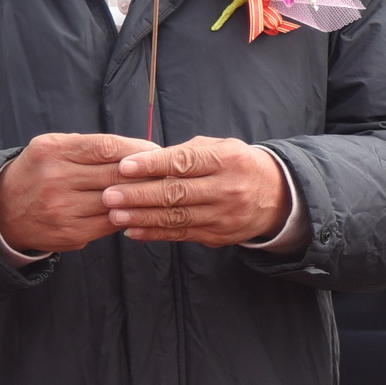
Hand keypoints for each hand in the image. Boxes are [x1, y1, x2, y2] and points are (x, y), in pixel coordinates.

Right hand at [0, 132, 154, 252]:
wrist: (3, 211)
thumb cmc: (39, 172)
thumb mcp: (54, 147)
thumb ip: (92, 147)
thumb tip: (143, 151)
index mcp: (53, 151)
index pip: (106, 147)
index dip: (137, 150)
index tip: (156, 151)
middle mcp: (56, 180)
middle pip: (115, 176)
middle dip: (146, 174)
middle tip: (168, 171)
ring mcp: (62, 210)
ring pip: (117, 202)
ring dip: (142, 197)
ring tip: (160, 191)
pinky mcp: (70, 234)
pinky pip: (110, 224)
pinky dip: (128, 215)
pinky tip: (139, 209)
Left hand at [106, 137, 292, 245]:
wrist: (276, 196)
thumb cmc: (237, 165)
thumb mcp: (220, 148)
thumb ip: (186, 154)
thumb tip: (145, 161)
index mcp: (227, 160)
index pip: (185, 162)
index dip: (153, 164)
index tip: (124, 166)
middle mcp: (228, 189)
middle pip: (177, 193)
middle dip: (140, 194)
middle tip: (109, 194)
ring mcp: (224, 215)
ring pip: (177, 217)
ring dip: (142, 217)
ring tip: (115, 213)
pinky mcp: (219, 236)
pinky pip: (182, 235)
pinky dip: (155, 233)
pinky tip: (133, 230)